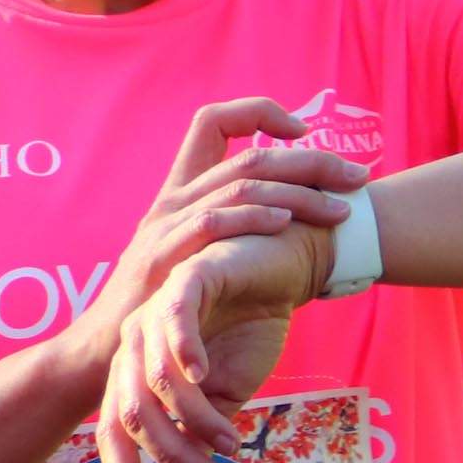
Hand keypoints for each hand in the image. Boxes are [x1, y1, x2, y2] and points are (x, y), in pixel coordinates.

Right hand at [65, 99, 361, 382]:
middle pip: (248, 155)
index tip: (300, 131)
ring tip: (341, 210)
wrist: (106, 348)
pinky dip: (254, 218)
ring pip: (241, 186)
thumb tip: (281, 212)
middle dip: (311, 161)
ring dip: (301, 194)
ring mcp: (166, 226)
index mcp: (179, 191)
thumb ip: (221, 227)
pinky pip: (214, 224)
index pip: (214, 123)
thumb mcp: (184, 253)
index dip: (259, 114)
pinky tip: (287, 226)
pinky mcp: (164, 257)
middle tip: (357, 176)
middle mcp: (172, 200)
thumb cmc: (156, 304)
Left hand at [100, 222, 337, 462]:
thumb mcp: (223, 400)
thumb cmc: (248, 333)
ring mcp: (155, 312)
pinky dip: (184, 352)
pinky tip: (202, 376)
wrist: (283, 273)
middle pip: (131, 411)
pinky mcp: (187, 282)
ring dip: (195, 420)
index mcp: (136, 372)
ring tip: (231, 442)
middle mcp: (135, 344)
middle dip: (169, 454)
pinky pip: (174, 319)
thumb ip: (193, 443)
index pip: (114, 428)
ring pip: (155, 379)